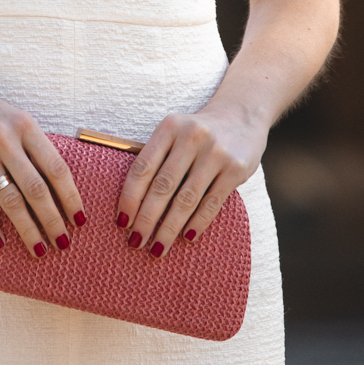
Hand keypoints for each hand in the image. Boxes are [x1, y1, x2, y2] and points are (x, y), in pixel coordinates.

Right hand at [0, 63, 85, 257]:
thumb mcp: (11, 116)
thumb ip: (31, 145)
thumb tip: (54, 185)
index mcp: (24, 125)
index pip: (57, 168)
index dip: (71, 197)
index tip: (80, 219)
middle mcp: (5, 140)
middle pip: (38, 190)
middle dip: (54, 221)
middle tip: (64, 243)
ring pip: (12, 202)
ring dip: (28, 230)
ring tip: (40, 249)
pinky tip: (0, 244)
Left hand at [115, 107, 266, 258]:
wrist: (242, 116)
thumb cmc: (197, 133)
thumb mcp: (174, 133)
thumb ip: (156, 159)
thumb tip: (131, 206)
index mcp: (170, 127)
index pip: (143, 167)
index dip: (129, 198)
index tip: (121, 222)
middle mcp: (192, 137)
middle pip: (162, 187)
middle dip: (146, 219)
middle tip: (135, 242)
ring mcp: (216, 153)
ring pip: (186, 199)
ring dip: (169, 228)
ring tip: (158, 248)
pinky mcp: (236, 168)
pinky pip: (212, 203)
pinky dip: (197, 223)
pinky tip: (186, 238)